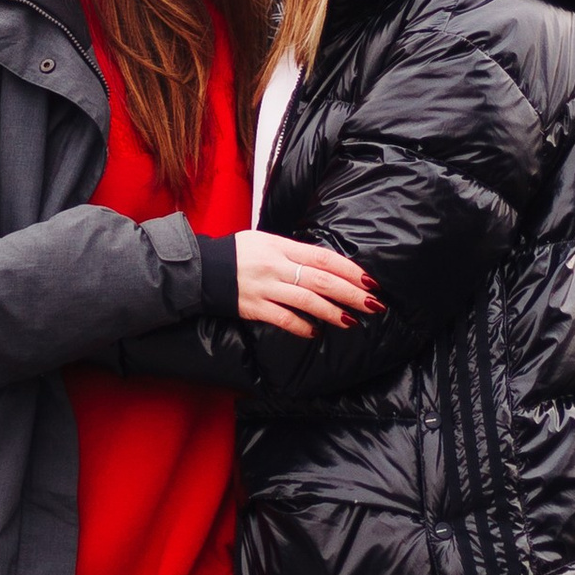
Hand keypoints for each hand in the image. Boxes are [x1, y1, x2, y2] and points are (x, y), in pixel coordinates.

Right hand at [234, 232, 381, 338]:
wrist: (201, 268)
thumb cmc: (238, 253)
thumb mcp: (266, 241)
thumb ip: (293, 252)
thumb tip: (325, 266)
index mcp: (281, 246)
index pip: (323, 258)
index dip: (349, 270)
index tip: (369, 281)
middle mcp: (276, 266)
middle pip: (322, 280)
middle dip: (351, 294)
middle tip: (373, 305)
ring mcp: (265, 288)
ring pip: (307, 301)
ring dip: (332, 312)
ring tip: (351, 321)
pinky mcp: (254, 307)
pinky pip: (284, 319)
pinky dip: (302, 326)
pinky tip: (315, 332)